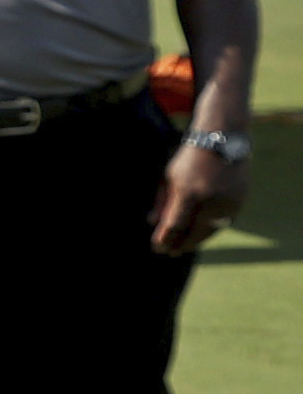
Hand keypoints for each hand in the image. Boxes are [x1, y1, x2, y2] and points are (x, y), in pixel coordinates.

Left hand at [155, 137, 247, 254]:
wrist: (223, 140)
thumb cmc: (190, 158)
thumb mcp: (169, 176)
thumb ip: (162, 201)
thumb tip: (153, 222)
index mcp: (189, 193)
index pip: (175, 225)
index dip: (166, 239)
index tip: (158, 247)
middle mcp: (210, 200)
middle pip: (195, 233)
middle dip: (181, 245)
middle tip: (170, 252)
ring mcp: (227, 201)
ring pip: (211, 230)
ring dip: (197, 240)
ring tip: (185, 246)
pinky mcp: (239, 201)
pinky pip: (224, 222)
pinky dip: (211, 229)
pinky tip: (202, 233)